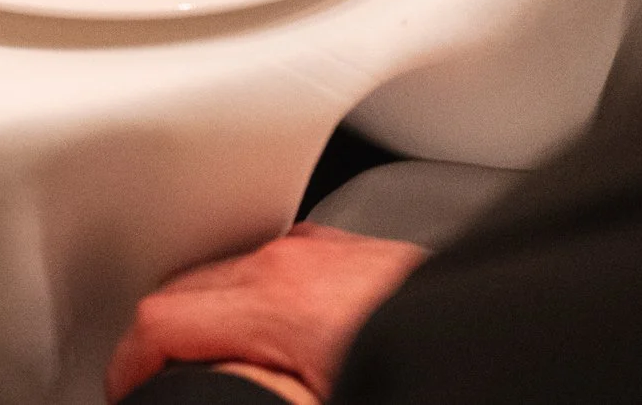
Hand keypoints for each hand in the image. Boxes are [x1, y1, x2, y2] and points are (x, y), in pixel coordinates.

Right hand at [105, 223, 426, 402]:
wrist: (515, 354)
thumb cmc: (428, 374)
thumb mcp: (316, 400)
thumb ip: (251, 387)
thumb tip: (200, 390)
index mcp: (277, 301)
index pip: (161, 318)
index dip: (129, 363)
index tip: (126, 390)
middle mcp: (295, 262)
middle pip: (185, 287)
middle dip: (162, 339)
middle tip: (157, 380)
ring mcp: (326, 252)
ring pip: (230, 272)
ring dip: (209, 316)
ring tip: (209, 362)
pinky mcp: (355, 252)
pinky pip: (276, 268)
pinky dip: (254, 300)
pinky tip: (272, 338)